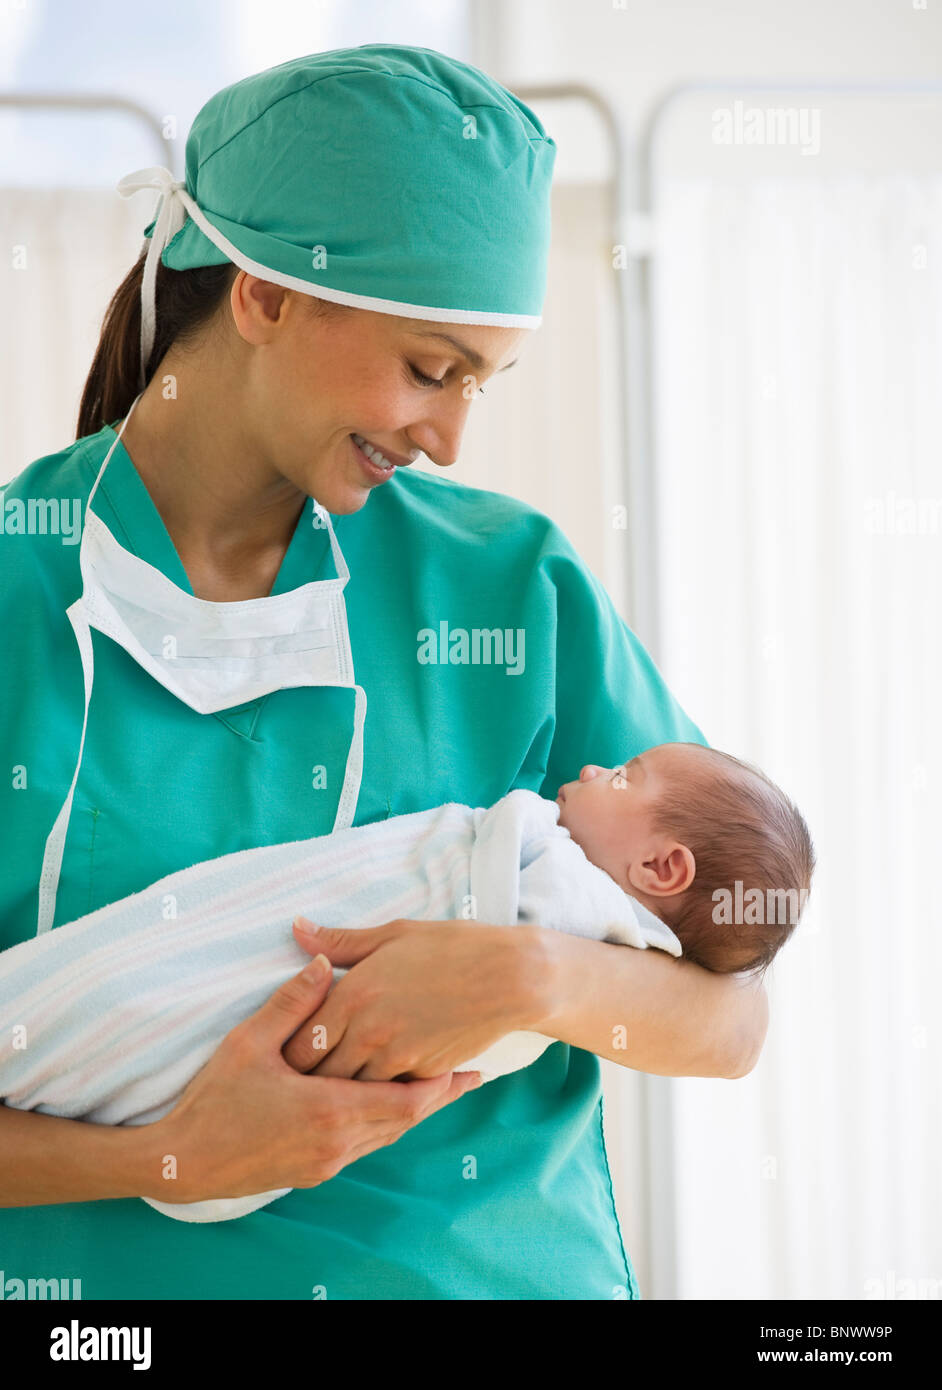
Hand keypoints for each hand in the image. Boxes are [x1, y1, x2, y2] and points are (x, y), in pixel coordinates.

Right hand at [149, 953, 482, 1203]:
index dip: (441, 1083)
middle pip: (405, 1121)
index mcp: (329, 1111)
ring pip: (386, 1136)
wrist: (181, 1163)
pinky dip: (384, 1123)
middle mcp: (337, 1144)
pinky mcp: (313, 1171)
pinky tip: (388, 1105)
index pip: (406, 1101)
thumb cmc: (213, 1101)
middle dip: (438, 1096)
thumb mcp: (248, 1042)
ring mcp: (326, 1163)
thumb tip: (324, 963)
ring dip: (413, 1110)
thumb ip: (293, 1002)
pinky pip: (364, 1145)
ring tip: (441, 1085)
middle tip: (470, 1072)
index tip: (468, 1061)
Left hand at [282, 917, 547, 1080]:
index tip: (282, 1055)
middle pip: (318, 1074)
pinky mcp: (422, 1075)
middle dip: (305, 1081)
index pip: (300, 1040)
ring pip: (349, 1092)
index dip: (287, 1052)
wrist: (510, 976)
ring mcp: (397, 1058)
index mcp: (354, 994)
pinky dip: (375, 1095)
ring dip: (338, 1093)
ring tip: (325, 1094)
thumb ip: (340, 942)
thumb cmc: (451, 947)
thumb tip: (297, 929)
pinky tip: (368, 1092)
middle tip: (294, 1084)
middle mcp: (368, 1031)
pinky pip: (386, 1094)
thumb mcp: (393, 935)